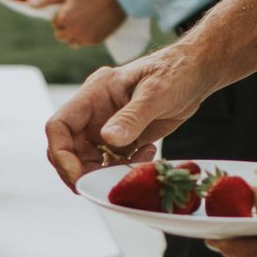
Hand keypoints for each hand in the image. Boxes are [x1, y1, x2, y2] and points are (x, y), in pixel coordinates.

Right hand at [43, 41, 217, 188]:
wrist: (196, 75)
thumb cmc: (176, 73)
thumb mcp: (155, 93)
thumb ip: (132, 117)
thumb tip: (109, 139)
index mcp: (93, 94)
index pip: (59, 126)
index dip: (61, 154)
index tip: (77, 177)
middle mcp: (94, 112)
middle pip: (70, 150)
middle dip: (83, 172)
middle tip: (106, 183)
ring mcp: (107, 126)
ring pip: (90, 160)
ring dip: (106, 172)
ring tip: (135, 166)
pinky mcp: (123, 138)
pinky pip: (112, 162)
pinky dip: (124, 168)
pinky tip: (147, 157)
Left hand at [49, 0, 130, 48]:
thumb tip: (28, 3)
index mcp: (64, 18)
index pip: (55, 22)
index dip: (61, 14)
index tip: (70, 6)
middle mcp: (73, 31)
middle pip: (60, 35)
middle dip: (65, 26)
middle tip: (76, 14)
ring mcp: (85, 38)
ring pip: (72, 41)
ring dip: (74, 33)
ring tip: (84, 20)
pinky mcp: (97, 41)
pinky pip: (85, 42)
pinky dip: (86, 35)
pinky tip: (93, 23)